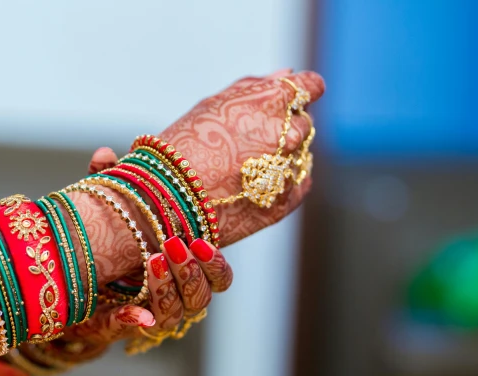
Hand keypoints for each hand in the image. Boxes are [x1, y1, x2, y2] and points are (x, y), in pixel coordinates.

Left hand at [51, 149, 234, 355]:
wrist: (69, 281)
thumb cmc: (103, 239)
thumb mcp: (108, 208)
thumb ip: (109, 183)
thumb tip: (105, 154)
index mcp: (184, 267)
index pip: (218, 275)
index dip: (215, 263)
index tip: (199, 243)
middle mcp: (175, 295)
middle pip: (203, 297)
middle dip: (192, 273)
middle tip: (173, 248)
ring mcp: (152, 313)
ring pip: (178, 314)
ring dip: (169, 291)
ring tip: (152, 263)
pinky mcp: (123, 325)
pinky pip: (138, 327)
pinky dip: (136, 319)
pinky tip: (134, 310)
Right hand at [58, 236, 232, 354]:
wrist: (99, 290)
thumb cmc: (93, 310)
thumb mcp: (95, 318)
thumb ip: (115, 322)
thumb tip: (143, 318)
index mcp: (153, 322)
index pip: (168, 314)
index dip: (164, 292)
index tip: (151, 262)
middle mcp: (177, 307)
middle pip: (194, 299)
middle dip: (183, 273)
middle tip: (167, 246)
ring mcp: (190, 289)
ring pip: (211, 286)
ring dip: (200, 263)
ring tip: (182, 240)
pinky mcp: (199, 270)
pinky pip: (219, 274)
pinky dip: (212, 258)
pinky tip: (200, 241)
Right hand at [160, 69, 324, 244]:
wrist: (167, 198)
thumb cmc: (184, 145)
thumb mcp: (214, 104)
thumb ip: (255, 86)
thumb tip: (288, 74)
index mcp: (273, 100)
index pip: (311, 86)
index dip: (298, 94)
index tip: (284, 104)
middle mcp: (289, 133)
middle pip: (301, 122)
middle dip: (282, 129)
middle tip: (245, 145)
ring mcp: (290, 168)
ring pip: (300, 154)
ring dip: (280, 157)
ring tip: (242, 169)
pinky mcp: (286, 200)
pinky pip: (298, 183)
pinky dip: (282, 182)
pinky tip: (252, 185)